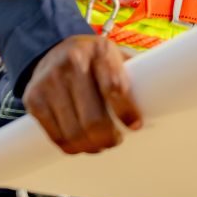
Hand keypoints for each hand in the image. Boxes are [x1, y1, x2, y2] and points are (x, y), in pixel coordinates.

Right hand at [23, 34, 142, 153]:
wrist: (52, 49)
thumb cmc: (94, 59)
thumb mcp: (115, 55)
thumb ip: (134, 73)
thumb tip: (163, 100)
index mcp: (99, 50)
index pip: (115, 87)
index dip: (127, 112)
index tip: (135, 125)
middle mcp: (72, 63)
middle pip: (93, 119)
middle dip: (108, 138)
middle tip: (115, 141)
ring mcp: (49, 81)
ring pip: (74, 132)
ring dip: (91, 146)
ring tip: (100, 145)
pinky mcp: (33, 99)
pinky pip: (55, 135)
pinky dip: (70, 147)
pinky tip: (80, 144)